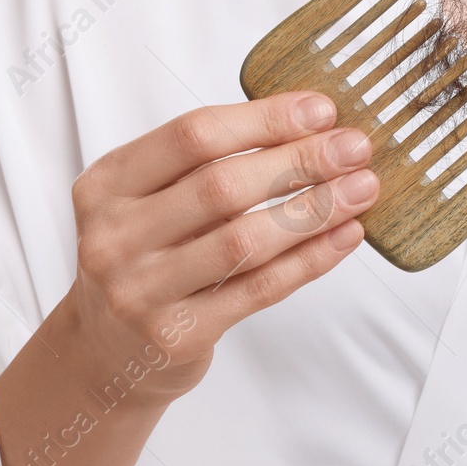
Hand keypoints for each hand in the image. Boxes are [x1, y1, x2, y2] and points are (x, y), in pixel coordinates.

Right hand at [62, 91, 379, 401]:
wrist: (105, 355)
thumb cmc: (144, 259)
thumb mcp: (150, 200)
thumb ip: (210, 164)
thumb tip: (311, 126)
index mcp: (108, 184)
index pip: (193, 136)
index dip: (264, 119)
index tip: (320, 110)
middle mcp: (116, 236)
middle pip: (222, 186)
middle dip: (300, 161)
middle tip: (354, 147)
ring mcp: (142, 291)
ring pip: (244, 241)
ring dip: (313, 210)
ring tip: (361, 189)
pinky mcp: (177, 336)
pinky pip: (259, 289)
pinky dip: (310, 259)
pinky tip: (345, 236)